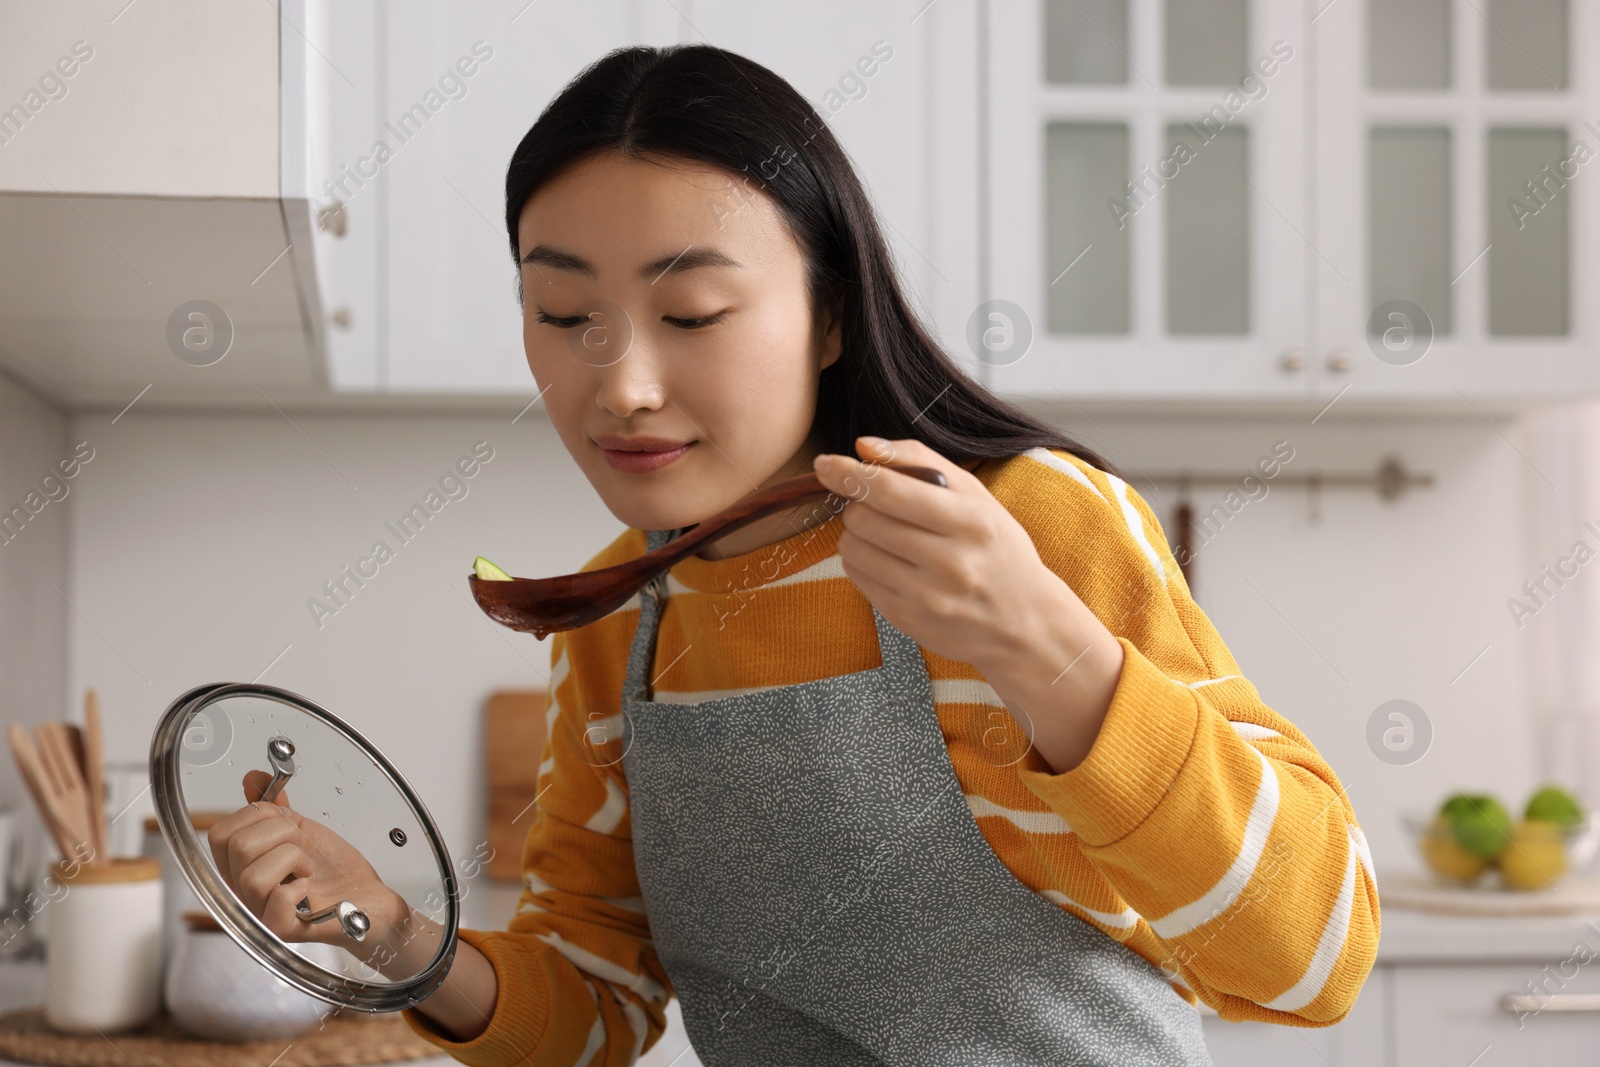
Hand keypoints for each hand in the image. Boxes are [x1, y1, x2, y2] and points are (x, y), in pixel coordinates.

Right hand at [207, 770, 408, 949]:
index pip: (220, 833)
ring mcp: (259, 914)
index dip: (256, 816)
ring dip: (293, 859)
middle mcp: (242, 892)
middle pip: (236, 846)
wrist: (368, 897)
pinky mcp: (282, 930)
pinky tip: (309, 889)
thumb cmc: (333, 870)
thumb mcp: (302, 829)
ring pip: (252, 874)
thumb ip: (273, 808)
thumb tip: (251, 778)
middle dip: (281, 833)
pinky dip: (299, 887)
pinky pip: (275, 901)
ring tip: (307, 869)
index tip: (286, 825)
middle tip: (302, 847)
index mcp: (239, 867)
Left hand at [813, 436, 1124, 772]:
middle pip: (865, 519)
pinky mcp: (908, 620)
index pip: (891, 491)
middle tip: (878, 506)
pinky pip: (857, 578)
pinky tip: (887, 560)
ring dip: (857, 534)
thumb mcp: (975, 496)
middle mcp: (950, 562)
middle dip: (859, 504)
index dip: (850, 474)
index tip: (825, 464)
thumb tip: (864, 447)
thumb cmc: (996, 548)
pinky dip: (861, 561)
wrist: (1024, 621)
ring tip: (885, 535)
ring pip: (854, 549)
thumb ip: (921, 461)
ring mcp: (926, 596)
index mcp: (971, 521)